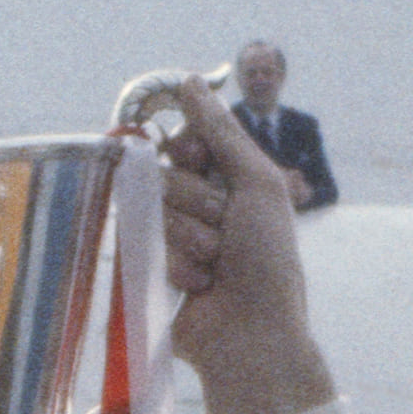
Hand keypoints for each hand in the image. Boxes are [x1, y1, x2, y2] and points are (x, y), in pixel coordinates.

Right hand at [142, 82, 330, 413]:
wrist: (252, 333)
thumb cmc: (268, 260)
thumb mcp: (257, 184)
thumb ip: (220, 131)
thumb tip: (187, 80)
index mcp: (229, 178)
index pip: (183, 138)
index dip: (189, 150)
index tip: (203, 164)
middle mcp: (199, 202)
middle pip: (164, 171)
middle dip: (195, 201)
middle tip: (224, 231)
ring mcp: (174, 235)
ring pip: (153, 209)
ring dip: (189, 237)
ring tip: (215, 265)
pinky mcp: (152, 267)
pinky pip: (144, 246)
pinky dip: (175, 265)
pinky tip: (199, 286)